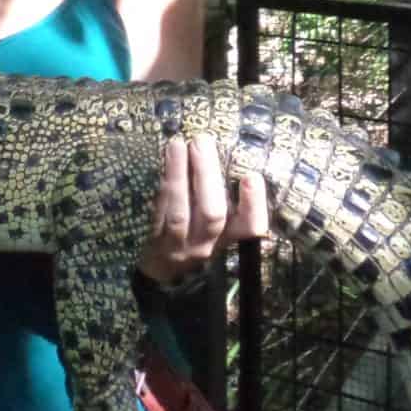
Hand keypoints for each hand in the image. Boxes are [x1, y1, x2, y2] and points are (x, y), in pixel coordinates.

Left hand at [137, 135, 268, 289]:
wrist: (164, 269)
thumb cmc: (199, 234)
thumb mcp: (221, 226)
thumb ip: (226, 197)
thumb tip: (221, 150)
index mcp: (231, 237)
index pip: (251, 227)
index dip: (253, 204)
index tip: (252, 176)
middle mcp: (208, 243)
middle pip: (212, 214)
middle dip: (207, 176)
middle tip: (203, 140)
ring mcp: (180, 242)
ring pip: (181, 211)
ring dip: (180, 174)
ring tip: (180, 144)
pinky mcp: (157, 236)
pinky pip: (161, 208)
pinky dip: (165, 181)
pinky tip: (168, 156)